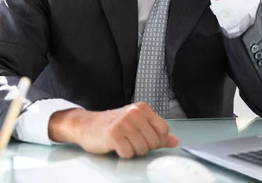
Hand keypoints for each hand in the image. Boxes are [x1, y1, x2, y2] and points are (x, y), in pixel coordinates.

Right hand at [48, 102, 178, 157]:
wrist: (86, 125)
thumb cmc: (112, 125)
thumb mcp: (136, 124)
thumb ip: (156, 132)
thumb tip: (174, 141)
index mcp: (142, 108)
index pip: (164, 130)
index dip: (157, 140)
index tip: (147, 139)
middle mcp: (134, 112)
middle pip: (153, 142)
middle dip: (144, 147)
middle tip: (130, 140)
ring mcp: (124, 122)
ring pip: (142, 149)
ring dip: (132, 150)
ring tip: (123, 142)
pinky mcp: (113, 134)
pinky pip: (128, 153)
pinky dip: (122, 153)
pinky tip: (116, 145)